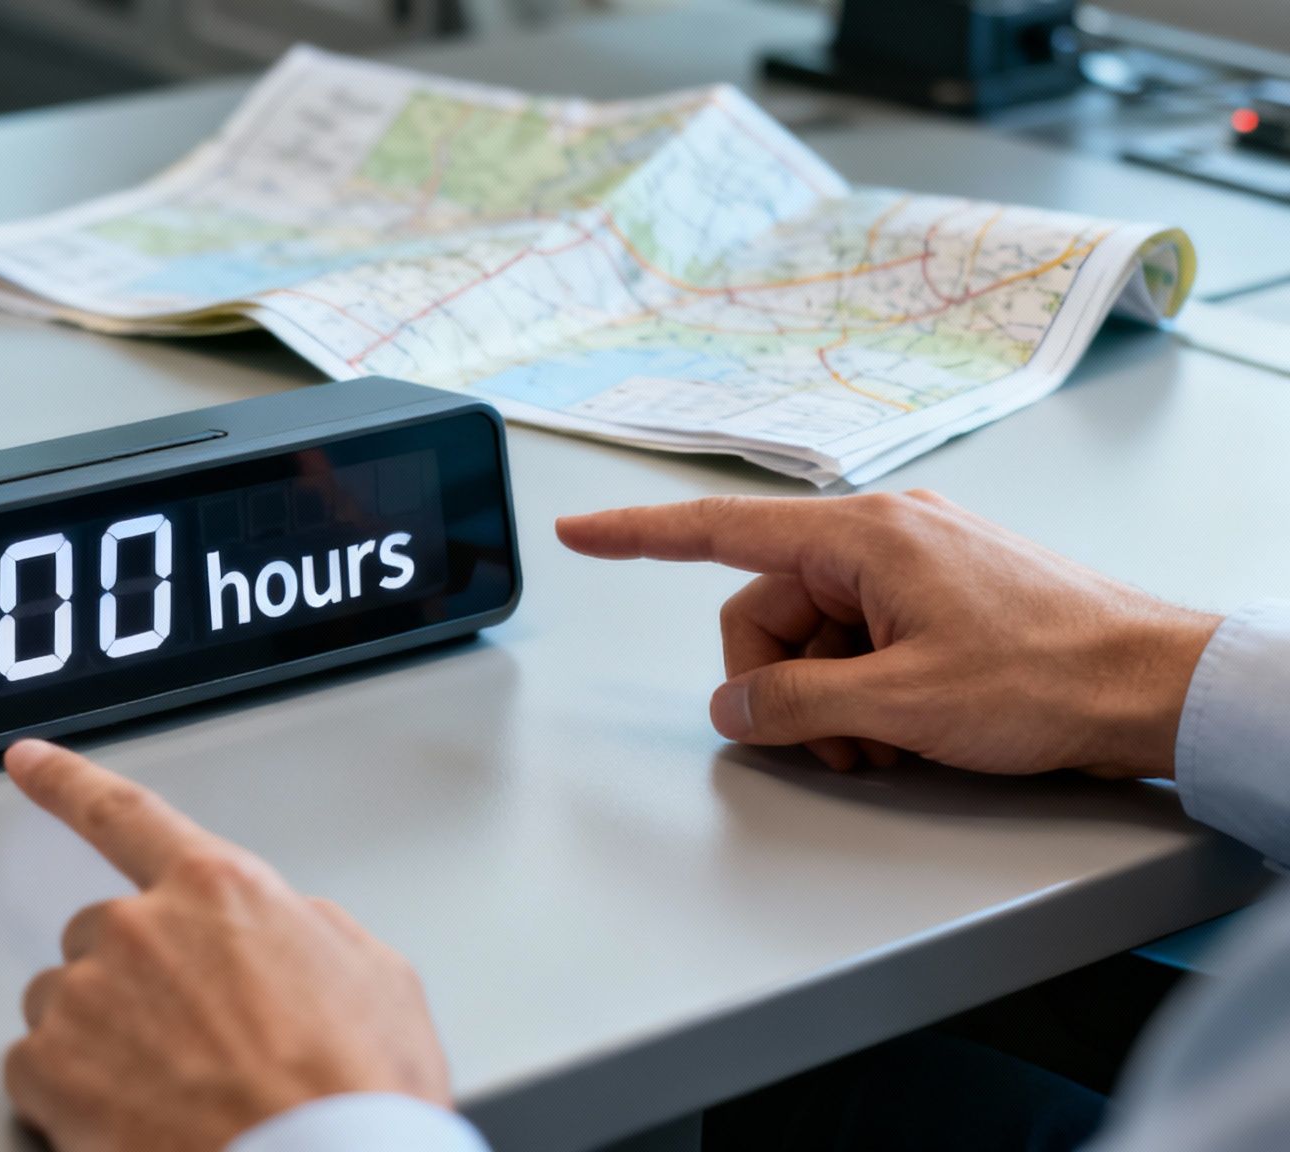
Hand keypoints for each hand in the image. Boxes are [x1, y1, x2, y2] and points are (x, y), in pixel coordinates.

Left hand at [2, 739, 451, 1151]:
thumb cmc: (358, 1094)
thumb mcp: (376, 978)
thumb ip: (307, 930)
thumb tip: (287, 933)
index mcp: (219, 889)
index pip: (124, 814)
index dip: (65, 781)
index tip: (27, 760)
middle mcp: (141, 929)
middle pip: (99, 937)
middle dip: (131, 984)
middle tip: (188, 1046)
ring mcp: (88, 997)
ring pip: (63, 1005)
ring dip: (98, 1042)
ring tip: (170, 1094)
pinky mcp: (50, 1069)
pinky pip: (32, 1072)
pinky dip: (66, 1099)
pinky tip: (129, 1122)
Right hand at [557, 491, 1220, 778]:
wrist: (1161, 687)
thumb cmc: (1054, 676)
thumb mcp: (902, 704)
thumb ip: (796, 705)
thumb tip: (736, 711)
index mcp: (866, 535)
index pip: (722, 529)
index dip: (637, 533)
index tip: (580, 531)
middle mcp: (885, 537)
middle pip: (769, 611)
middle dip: (782, 686)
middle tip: (832, 741)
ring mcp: (915, 568)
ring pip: (815, 638)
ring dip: (830, 703)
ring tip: (887, 744)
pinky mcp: (940, 600)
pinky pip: (861, 644)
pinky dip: (866, 695)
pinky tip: (908, 731)